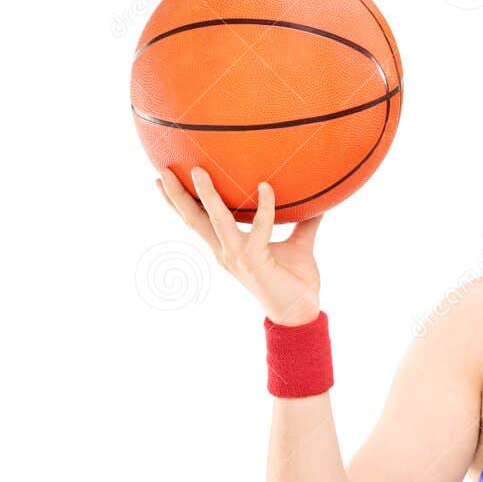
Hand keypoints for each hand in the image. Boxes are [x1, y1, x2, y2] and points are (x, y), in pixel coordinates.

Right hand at [155, 166, 323, 325]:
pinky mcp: (254, 261)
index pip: (198, 221)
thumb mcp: (299, 246)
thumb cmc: (296, 283)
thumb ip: (304, 224)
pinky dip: (264, 207)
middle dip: (177, 195)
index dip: (179, 202)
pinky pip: (260, 228)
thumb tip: (320, 203)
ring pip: (216, 221)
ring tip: (198, 171)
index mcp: (229, 248)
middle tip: (163, 167)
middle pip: (194, 220)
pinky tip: (266, 186)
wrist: (301, 314)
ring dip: (207, 196)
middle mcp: (227, 252)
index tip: (162, 179)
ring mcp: (237, 257)